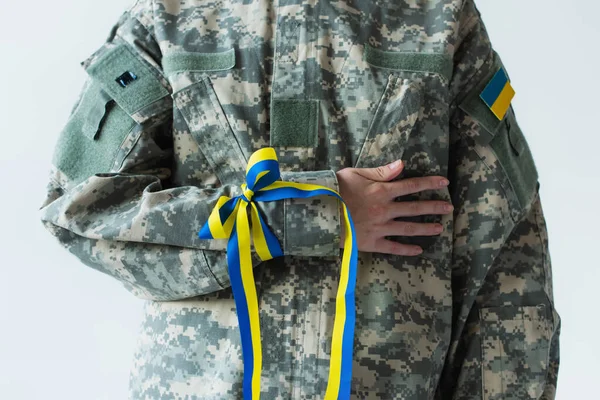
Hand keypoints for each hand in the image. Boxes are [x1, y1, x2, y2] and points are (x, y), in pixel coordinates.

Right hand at [336, 160, 452, 255]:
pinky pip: (393, 247)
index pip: (411, 185)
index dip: (429, 183)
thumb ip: (380, 171)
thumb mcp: (356, 174)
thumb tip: (401, 164)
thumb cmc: (335, 190)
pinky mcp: (372, 242)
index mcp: (382, 191)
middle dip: (434, 207)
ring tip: (440, 228)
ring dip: (426, 228)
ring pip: (408, 228)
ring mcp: (380, 227)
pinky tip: (419, 250)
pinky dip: (406, 249)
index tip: (444, 182)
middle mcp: (385, 209)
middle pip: (415, 208)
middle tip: (449, 208)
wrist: (319, 213)